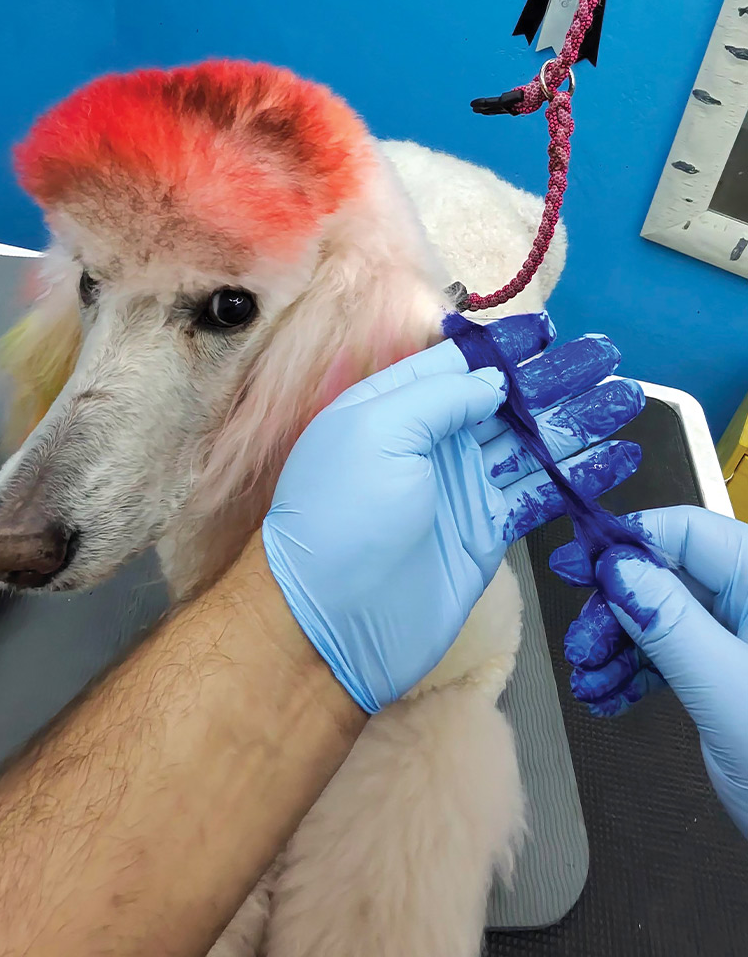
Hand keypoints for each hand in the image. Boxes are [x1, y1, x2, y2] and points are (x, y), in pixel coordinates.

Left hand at [263, 313, 642, 712]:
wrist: (333, 624)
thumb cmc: (340, 520)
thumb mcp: (377, 434)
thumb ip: (437, 398)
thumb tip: (493, 382)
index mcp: (393, 408)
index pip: (457, 365)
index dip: (506, 349)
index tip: (550, 332)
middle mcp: (429, 443)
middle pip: (504, 402)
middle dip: (555, 380)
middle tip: (607, 359)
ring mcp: (460, 488)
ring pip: (530, 445)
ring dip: (577, 423)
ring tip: (624, 400)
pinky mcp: (485, 532)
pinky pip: (537, 494)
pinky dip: (576, 478)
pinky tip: (612, 459)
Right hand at [551, 506, 747, 836]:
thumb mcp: (728, 688)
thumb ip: (670, 622)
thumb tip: (614, 567)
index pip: (687, 531)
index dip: (626, 542)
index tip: (574, 565)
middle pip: (666, 575)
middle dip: (615, 609)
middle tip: (579, 647)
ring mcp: (741, 636)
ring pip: (663, 616)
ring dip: (618, 647)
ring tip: (589, 683)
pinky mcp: (729, 670)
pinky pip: (673, 653)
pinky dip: (637, 671)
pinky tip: (608, 695)